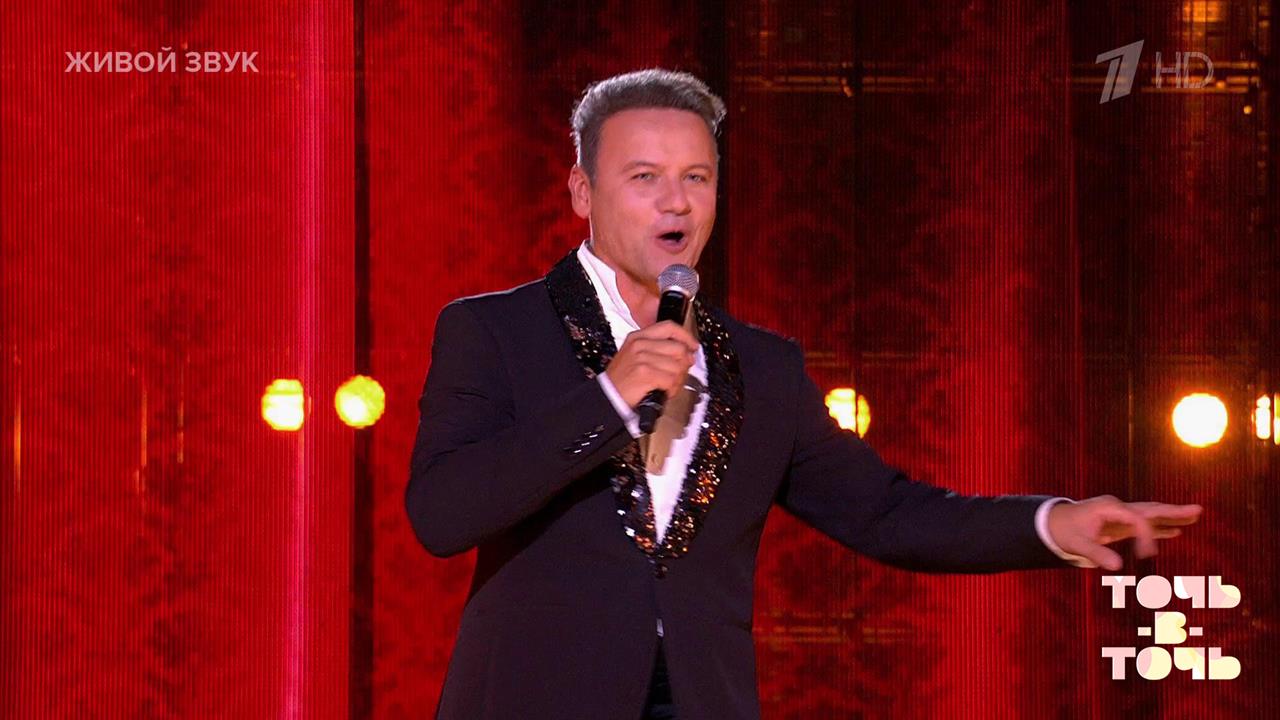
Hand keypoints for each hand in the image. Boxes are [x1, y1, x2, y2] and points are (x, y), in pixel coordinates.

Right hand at [602, 321, 697, 407]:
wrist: (608, 396)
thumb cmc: (623, 379)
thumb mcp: (635, 355)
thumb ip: (658, 349)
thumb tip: (686, 352)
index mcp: (637, 337)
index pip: (669, 327)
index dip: (686, 336)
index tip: (693, 346)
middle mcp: (639, 344)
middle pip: (678, 348)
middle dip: (684, 364)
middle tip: (680, 373)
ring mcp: (642, 358)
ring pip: (677, 366)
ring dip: (677, 380)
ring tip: (668, 385)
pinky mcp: (645, 373)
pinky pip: (671, 379)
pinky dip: (671, 389)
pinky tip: (664, 391)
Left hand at [1048, 495, 1202, 570]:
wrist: (1051, 522)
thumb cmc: (1063, 530)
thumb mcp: (1077, 544)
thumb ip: (1096, 554)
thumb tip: (1117, 567)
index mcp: (1109, 508)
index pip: (1137, 520)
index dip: (1146, 536)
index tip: (1148, 555)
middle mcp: (1117, 507)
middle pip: (1150, 509)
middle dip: (1173, 511)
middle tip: (1198, 510)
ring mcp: (1119, 513)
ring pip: (1150, 514)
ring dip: (1171, 516)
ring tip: (1195, 516)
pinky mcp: (1119, 522)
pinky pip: (1144, 524)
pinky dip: (1159, 527)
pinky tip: (1175, 530)